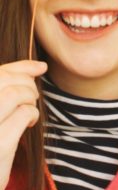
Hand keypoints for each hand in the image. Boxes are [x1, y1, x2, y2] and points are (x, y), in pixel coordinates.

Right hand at [0, 60, 46, 189]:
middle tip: (32, 95)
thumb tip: (38, 66)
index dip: (21, 66)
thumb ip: (6, 88)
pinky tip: (28, 123)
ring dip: (29, 98)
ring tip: (29, 109)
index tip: (40, 67)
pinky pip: (23, 114)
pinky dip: (32, 114)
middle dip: (26, 82)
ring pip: (14, 93)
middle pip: (4, 79)